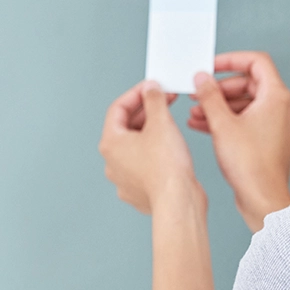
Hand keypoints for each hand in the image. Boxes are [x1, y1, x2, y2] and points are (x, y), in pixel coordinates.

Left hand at [99, 80, 205, 214]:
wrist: (178, 202)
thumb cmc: (166, 168)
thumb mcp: (161, 123)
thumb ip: (154, 100)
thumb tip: (150, 89)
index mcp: (110, 143)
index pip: (118, 108)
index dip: (137, 93)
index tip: (152, 87)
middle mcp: (112, 162)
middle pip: (126, 127)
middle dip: (147, 111)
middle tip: (165, 100)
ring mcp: (124, 179)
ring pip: (136, 147)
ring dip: (151, 131)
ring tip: (170, 122)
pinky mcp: (139, 191)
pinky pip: (144, 165)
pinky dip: (156, 152)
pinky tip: (171, 148)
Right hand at [188, 51, 289, 230]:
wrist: (263, 199)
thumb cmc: (251, 166)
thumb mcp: (222, 124)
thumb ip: (209, 96)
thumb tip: (202, 79)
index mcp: (277, 97)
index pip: (256, 62)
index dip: (231, 60)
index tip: (212, 66)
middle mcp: (283, 108)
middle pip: (249, 83)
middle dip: (220, 88)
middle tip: (199, 92)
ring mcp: (279, 125)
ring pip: (247, 103)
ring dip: (220, 105)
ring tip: (196, 112)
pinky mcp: (271, 140)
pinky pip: (248, 120)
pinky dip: (228, 120)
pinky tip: (204, 125)